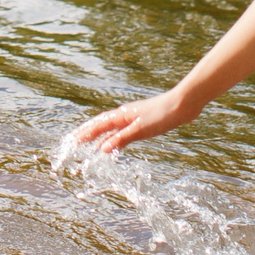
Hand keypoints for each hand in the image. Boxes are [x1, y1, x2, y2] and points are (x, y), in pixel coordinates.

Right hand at [67, 90, 196, 155]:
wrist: (183, 104)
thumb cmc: (162, 115)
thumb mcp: (141, 130)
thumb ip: (121, 139)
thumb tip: (102, 150)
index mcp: (121, 115)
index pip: (97, 125)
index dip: (84, 134)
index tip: (71, 142)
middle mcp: (124, 115)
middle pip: (101, 124)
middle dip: (87, 133)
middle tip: (74, 142)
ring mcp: (133, 118)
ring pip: (111, 127)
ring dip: (99, 135)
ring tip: (90, 144)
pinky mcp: (143, 121)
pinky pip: (122, 130)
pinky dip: (114, 137)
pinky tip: (116, 143)